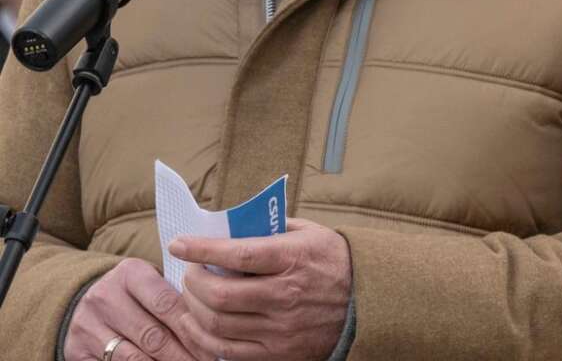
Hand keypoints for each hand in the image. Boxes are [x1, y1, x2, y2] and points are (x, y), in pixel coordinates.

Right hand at [65, 258, 205, 360]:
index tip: (213, 343)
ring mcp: (88, 326)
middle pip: (152, 335)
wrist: (83, 298)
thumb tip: (211, 325)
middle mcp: (104, 297)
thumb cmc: (134, 292)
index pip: (167, 303)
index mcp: (129, 274)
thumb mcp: (151, 282)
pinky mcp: (77, 350)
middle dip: (183, 354)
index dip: (192, 328)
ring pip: (133, 357)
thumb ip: (176, 296)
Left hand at [168, 217, 351, 360]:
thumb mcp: (310, 234)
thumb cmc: (333, 262)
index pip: (237, 255)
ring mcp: (281, 329)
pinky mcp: (278, 353)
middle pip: (219, 294)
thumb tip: (226, 227)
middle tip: (189, 272)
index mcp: (294, 259)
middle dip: (192, 282)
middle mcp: (286, 295)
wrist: (367, 302)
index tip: (178, 244)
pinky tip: (199, 323)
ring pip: (217, 324)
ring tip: (192, 296)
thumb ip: (270, 229)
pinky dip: (203, 337)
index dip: (201, 249)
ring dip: (193, 308)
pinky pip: (225, 351)